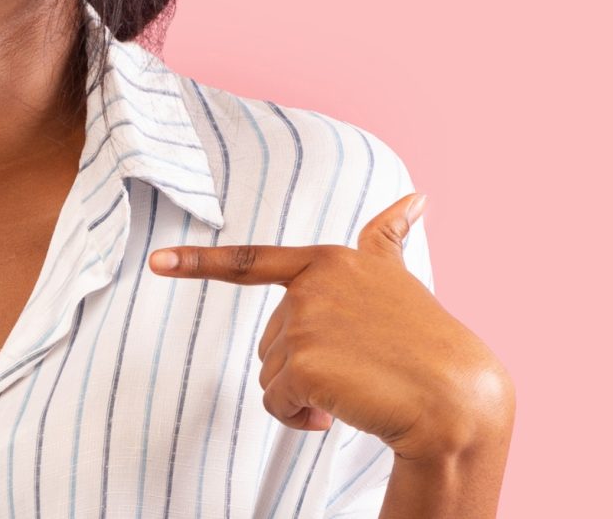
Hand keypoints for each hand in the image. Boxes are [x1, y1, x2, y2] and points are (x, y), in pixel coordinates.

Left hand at [147, 194, 512, 460]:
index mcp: (327, 262)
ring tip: (354, 388)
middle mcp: (310, 286)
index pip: (251, 263)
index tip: (157, 263)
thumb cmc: (428, 340)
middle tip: (356, 369)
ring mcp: (305, 323)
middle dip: (303, 365)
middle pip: (270, 339)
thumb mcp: (401, 279)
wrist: (455, 395)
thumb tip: (416, 197)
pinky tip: (337, 412)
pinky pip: (276, 402)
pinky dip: (300, 416)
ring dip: (303, 392)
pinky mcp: (303, 363)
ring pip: (270, 373)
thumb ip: (387, 240)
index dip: (198, 263)